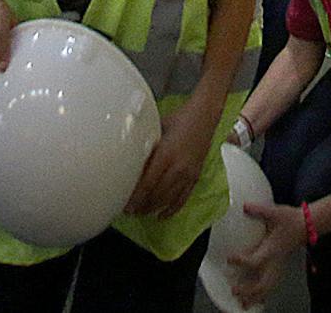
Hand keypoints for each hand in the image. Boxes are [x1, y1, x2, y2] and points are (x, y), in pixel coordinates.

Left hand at [126, 101, 212, 216]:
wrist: (205, 116)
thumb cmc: (180, 119)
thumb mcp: (157, 129)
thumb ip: (145, 145)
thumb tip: (129, 156)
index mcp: (166, 154)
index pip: (148, 183)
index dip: (136, 198)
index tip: (125, 205)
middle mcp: (178, 167)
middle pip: (157, 195)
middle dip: (142, 206)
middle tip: (130, 211)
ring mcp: (189, 174)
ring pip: (168, 199)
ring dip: (154, 208)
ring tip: (141, 213)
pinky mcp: (196, 177)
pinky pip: (183, 198)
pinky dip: (172, 209)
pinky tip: (162, 215)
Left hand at [228, 202, 308, 307]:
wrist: (307, 225)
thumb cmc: (291, 219)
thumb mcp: (275, 212)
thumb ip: (259, 210)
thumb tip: (244, 205)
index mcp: (271, 249)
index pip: (255, 261)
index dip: (241, 261)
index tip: (229, 258)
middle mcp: (274, 262)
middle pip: (262, 284)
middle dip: (247, 290)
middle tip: (233, 290)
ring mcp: (278, 267)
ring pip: (267, 289)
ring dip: (255, 297)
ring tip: (243, 305)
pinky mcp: (279, 268)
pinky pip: (272, 287)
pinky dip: (263, 296)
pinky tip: (255, 302)